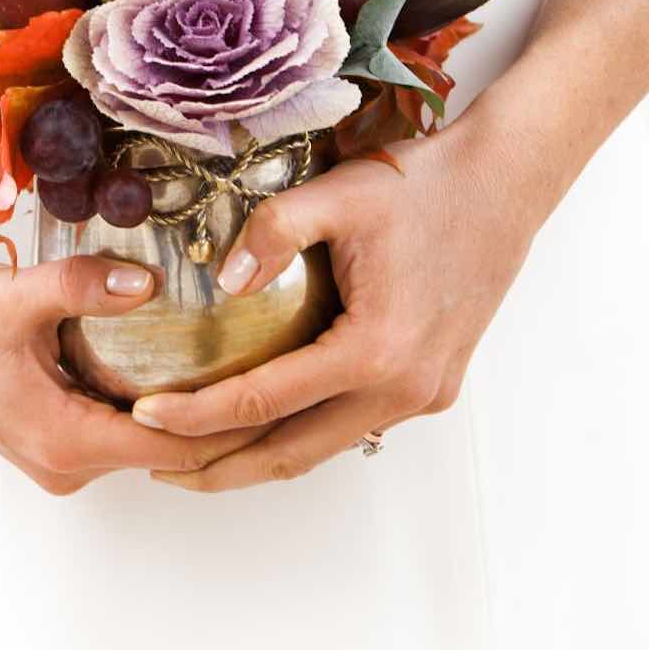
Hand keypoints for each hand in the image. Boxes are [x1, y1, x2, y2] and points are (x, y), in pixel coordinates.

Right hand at [0, 250, 269, 496]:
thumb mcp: (16, 295)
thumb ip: (83, 286)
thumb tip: (149, 283)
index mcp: (64, 441)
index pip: (175, 447)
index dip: (232, 419)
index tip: (279, 384)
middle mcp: (65, 460)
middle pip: (169, 447)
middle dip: (224, 412)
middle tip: (278, 359)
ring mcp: (58, 449)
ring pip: (144, 435)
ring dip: (189, 403)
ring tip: (244, 351)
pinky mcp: (52, 428)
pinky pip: (119, 421)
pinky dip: (153, 394)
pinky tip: (182, 350)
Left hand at [129, 116, 539, 489]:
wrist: (503, 183)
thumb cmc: (425, 185)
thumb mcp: (341, 193)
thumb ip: (274, 231)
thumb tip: (223, 281)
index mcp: (376, 351)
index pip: (263, 401)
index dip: (197, 413)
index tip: (145, 414)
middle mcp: (402, 390)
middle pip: (291, 453)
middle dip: (218, 466)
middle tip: (155, 464)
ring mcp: (421, 394)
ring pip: (323, 447)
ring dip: (259, 456)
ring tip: (197, 454)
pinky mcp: (431, 385)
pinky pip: (354, 426)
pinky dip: (303, 433)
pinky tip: (268, 419)